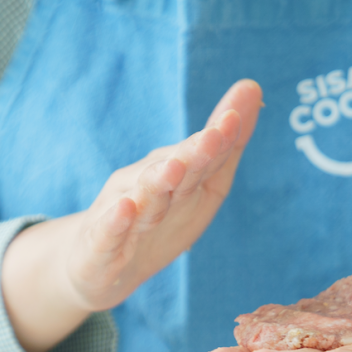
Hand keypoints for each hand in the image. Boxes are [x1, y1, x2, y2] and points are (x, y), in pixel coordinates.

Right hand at [2, 81, 262, 351]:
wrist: (98, 266)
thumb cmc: (156, 221)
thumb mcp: (201, 187)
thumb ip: (226, 146)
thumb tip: (253, 85)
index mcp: (173, 172)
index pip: (200, 154)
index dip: (218, 138)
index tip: (234, 117)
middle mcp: (144, 184)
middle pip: (172, 168)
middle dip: (191, 154)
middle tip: (213, 137)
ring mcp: (120, 212)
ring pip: (143, 197)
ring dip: (158, 182)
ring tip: (174, 168)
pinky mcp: (100, 243)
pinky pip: (108, 232)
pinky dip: (116, 221)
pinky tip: (125, 209)